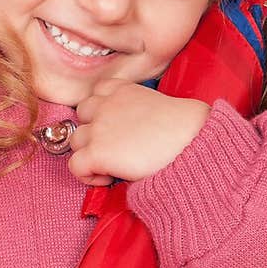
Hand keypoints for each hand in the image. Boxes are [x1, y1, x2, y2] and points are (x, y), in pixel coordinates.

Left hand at [68, 79, 210, 185]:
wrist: (191, 141)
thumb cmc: (186, 128)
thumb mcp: (156, 105)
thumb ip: (136, 110)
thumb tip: (134, 132)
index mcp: (122, 89)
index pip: (97, 92)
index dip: (102, 112)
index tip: (117, 128)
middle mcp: (106, 104)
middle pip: (83, 115)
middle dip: (94, 131)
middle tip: (115, 148)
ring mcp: (99, 127)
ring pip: (76, 140)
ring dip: (89, 153)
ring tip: (112, 165)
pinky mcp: (97, 152)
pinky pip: (75, 165)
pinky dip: (87, 175)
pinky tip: (109, 178)